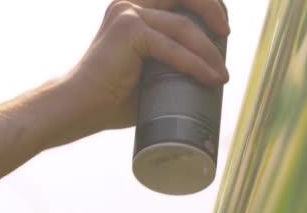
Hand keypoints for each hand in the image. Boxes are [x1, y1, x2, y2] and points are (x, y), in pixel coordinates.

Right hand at [52, 0, 229, 145]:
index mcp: (133, 9)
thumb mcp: (149, 72)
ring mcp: (127, 13)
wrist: (79, 108)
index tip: (222, 30)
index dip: (207, 6)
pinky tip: (212, 78)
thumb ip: (171, 63)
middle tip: (226, 37)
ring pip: (183, 26)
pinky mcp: (128, 29)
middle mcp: (129, 3)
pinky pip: (173, 47)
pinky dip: (196, 64)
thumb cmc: (112, 98)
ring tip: (222, 75)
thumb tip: (210, 75)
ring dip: (209, 51)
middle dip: (213, 11)